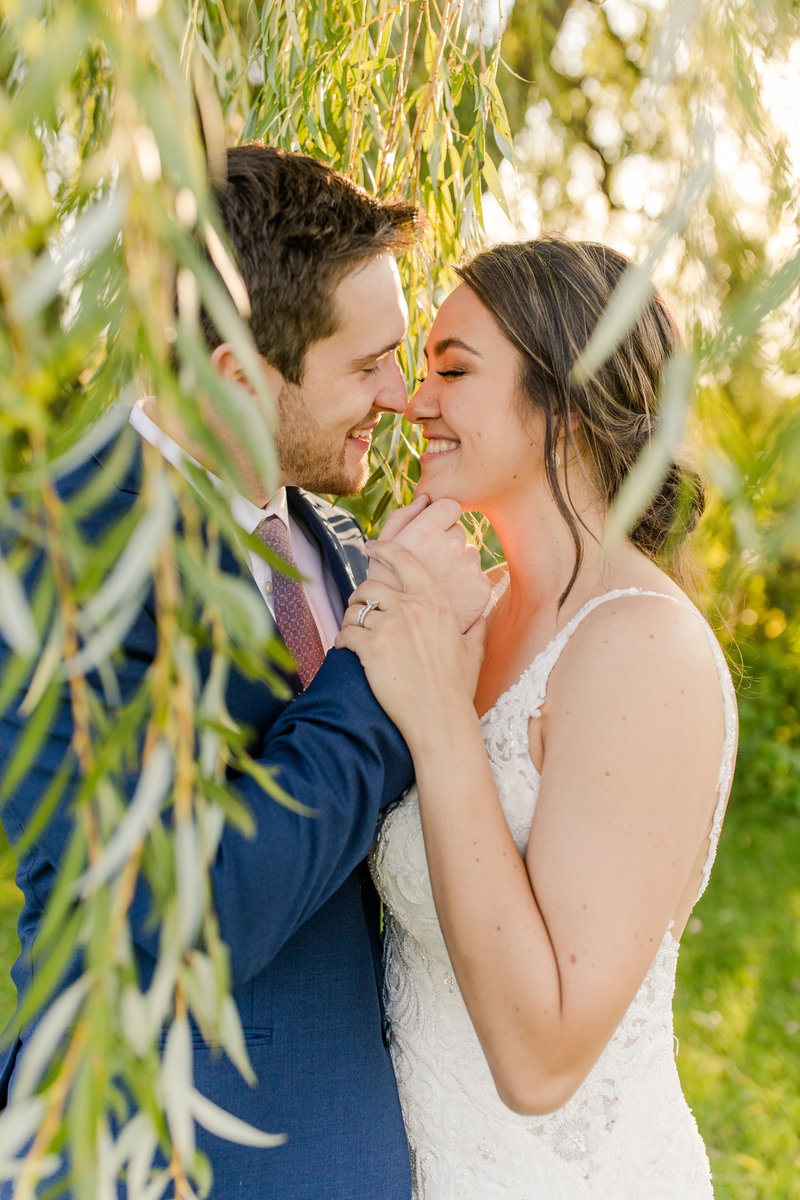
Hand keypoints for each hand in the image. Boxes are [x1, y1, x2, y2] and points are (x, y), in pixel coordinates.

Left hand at [337, 541, 485, 750]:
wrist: (440, 719)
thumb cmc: (457, 689)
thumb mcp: (473, 651)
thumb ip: (476, 626)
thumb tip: (482, 614)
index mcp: (435, 602)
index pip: (405, 560)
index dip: (384, 550)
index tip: (372, 548)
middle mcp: (412, 608)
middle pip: (370, 585)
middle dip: (360, 596)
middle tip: (360, 609)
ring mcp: (389, 627)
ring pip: (354, 610)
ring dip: (350, 621)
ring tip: (354, 634)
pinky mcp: (370, 648)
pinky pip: (345, 633)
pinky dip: (342, 641)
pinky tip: (348, 650)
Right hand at [367, 495, 490, 633]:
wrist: (402, 641)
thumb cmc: (386, 592)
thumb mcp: (382, 552)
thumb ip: (403, 518)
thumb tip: (425, 499)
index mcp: (427, 532)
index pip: (450, 506)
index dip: (439, 518)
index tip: (430, 533)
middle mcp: (453, 546)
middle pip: (459, 531)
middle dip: (446, 543)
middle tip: (428, 566)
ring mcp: (471, 569)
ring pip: (470, 555)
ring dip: (457, 565)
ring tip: (436, 586)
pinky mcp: (483, 590)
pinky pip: (478, 577)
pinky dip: (466, 587)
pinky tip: (449, 599)